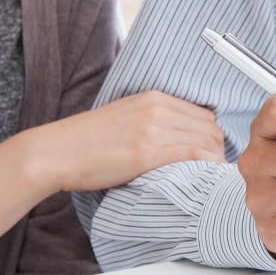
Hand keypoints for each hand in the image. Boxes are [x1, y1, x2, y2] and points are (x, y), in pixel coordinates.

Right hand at [33, 90, 224, 192]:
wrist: (57, 152)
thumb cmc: (86, 140)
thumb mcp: (125, 116)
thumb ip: (152, 120)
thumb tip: (176, 137)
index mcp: (153, 97)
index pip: (202, 113)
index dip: (212, 135)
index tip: (212, 151)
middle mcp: (157, 108)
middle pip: (209, 126)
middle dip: (218, 148)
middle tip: (217, 167)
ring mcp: (153, 129)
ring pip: (206, 140)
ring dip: (216, 159)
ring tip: (214, 176)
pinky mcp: (148, 152)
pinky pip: (194, 155)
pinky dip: (208, 166)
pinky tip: (208, 177)